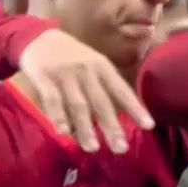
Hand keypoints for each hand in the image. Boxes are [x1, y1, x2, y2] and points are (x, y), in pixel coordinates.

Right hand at [19, 29, 153, 152]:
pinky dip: (59, 116)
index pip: (122, 90)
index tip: (149, 126)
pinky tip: (65, 132)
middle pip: (101, 102)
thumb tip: (121, 115)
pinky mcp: (45, 79)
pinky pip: (53, 101)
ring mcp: (66, 75)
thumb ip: (105, 85)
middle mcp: (87, 71)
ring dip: (86, 128)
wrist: (38, 37)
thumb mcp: (93, 63)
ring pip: (78, 105)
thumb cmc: (72, 56)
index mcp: (102, 66)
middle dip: (112, 127)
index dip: (135, 108)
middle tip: (121, 149)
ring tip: (93, 148)